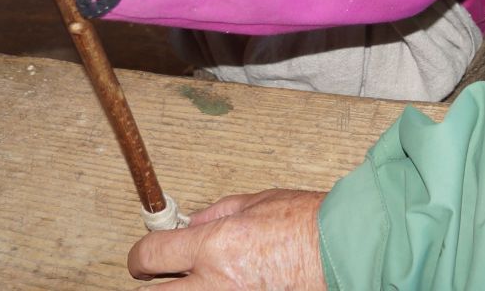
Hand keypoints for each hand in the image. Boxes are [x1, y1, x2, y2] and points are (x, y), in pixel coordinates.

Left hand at [127, 189, 326, 288]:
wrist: (344, 251)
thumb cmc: (309, 223)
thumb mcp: (256, 202)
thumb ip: (215, 214)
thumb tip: (189, 225)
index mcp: (215, 246)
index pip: (150, 256)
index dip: (140, 256)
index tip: (144, 257)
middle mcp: (216, 283)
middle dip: (154, 283)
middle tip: (161, 275)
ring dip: (184, 290)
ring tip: (197, 280)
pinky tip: (224, 284)